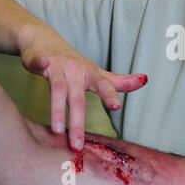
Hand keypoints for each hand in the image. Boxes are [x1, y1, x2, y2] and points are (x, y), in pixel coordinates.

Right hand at [19, 26, 147, 150]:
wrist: (45, 39)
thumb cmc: (74, 63)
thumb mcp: (96, 73)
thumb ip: (119, 82)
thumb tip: (145, 80)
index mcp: (91, 74)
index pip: (104, 86)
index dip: (110, 95)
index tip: (116, 107)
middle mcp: (76, 70)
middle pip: (78, 98)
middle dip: (78, 122)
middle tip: (77, 145)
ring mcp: (58, 65)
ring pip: (58, 88)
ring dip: (57, 109)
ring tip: (56, 131)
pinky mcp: (39, 59)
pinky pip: (39, 62)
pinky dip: (40, 64)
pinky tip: (42, 66)